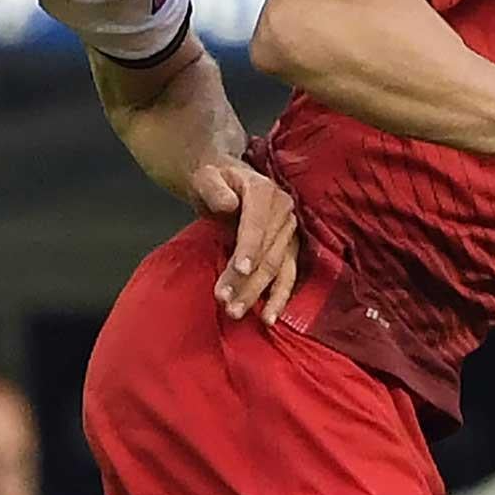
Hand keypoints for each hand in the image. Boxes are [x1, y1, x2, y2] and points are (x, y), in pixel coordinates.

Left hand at [189, 159, 298, 325]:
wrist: (225, 181)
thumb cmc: (214, 179)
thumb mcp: (206, 177)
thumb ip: (214, 189)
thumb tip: (230, 205)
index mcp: (264, 191)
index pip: (257, 225)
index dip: (249, 248)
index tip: (239, 271)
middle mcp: (283, 210)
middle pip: (266, 251)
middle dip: (246, 280)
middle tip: (225, 302)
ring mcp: (289, 231)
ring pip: (276, 268)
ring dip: (257, 293)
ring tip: (236, 312)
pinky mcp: (288, 248)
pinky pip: (288, 275)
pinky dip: (280, 297)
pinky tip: (269, 318)